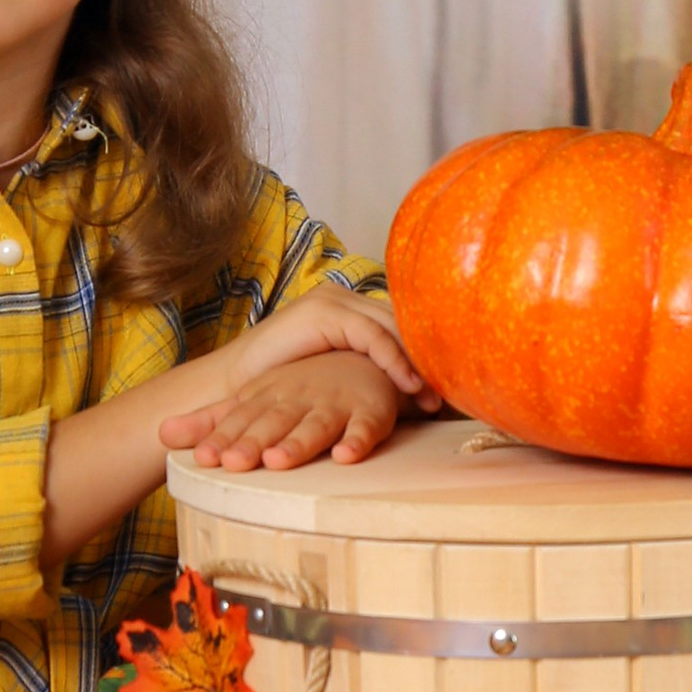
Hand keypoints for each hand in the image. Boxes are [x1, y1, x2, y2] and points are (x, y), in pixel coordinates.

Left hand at [162, 350, 405, 470]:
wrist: (361, 361)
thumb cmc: (300, 389)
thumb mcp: (255, 401)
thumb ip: (212, 420)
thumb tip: (158, 432)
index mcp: (268, 395)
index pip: (241, 419)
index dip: (223, 437)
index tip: (202, 458)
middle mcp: (299, 398)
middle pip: (274, 423)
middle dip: (254, 442)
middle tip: (233, 464)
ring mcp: (334, 404)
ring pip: (316, 425)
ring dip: (299, 442)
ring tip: (279, 461)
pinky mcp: (370, 412)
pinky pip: (366, 427)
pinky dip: (358, 439)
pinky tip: (346, 456)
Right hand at [236, 286, 439, 408]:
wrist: (233, 388)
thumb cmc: (282, 389)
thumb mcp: (334, 376)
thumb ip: (366, 371)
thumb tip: (416, 394)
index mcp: (347, 309)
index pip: (398, 324)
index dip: (425, 352)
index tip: (449, 386)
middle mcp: (343, 297)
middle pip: (401, 320)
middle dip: (430, 355)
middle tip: (457, 388)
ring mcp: (333, 301)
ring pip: (392, 325)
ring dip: (418, 360)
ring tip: (436, 394)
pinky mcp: (324, 313)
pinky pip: (371, 336)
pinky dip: (394, 361)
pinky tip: (409, 386)